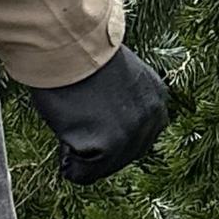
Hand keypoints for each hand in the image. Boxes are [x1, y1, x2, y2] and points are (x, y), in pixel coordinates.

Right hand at [28, 47, 168, 185]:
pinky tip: (62, 143)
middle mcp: (152, 118)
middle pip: (125, 155)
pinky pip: (84, 173)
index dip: (110, 133)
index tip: (91, 122)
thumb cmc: (81, 55)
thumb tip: (108, 126)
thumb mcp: (119, 77)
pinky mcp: (109, 146)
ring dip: (83, 156)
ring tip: (69, 131)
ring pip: (104, 167)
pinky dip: (69, 164)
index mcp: (157, 98)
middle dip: (98, 149)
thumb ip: (124, 103)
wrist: (69, 44)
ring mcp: (132, 133)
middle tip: (76, 130)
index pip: (139, 135)